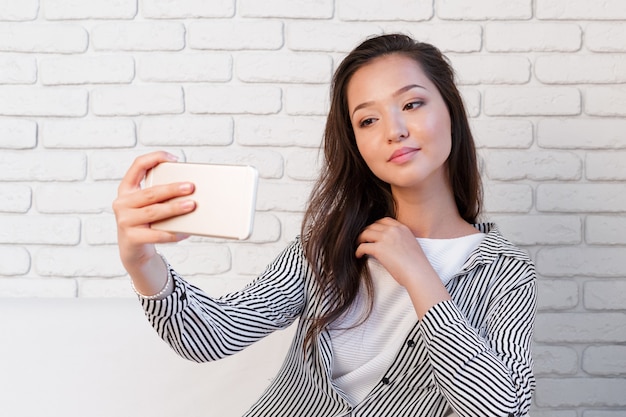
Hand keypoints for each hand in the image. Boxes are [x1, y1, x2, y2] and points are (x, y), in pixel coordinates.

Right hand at [112, 151, 195, 271]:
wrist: (133, 250)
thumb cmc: (145, 222)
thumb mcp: (148, 204)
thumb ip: (160, 195)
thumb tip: (188, 189)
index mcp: (126, 189)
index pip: (138, 166)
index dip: (155, 158)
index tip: (174, 159)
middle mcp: (122, 203)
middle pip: (150, 192)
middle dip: (172, 189)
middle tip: (190, 187)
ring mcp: (125, 221)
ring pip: (153, 212)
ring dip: (174, 208)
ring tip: (191, 206)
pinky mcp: (132, 238)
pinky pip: (156, 234)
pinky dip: (173, 233)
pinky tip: (185, 231)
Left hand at [356, 217, 451, 316]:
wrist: (418, 273)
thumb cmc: (417, 265)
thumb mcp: (411, 245)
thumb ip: (401, 240)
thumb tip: (391, 245)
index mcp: (402, 228)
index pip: (384, 220)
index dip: (376, 225)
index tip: (373, 232)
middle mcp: (393, 230)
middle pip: (373, 225)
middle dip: (367, 231)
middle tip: (363, 239)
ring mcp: (385, 238)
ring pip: (365, 233)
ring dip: (360, 239)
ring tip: (358, 245)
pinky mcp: (378, 249)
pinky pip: (363, 246)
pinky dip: (358, 251)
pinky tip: (358, 255)